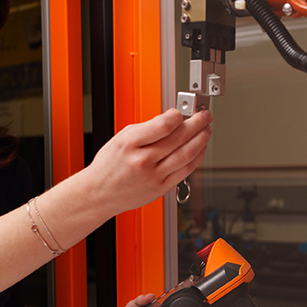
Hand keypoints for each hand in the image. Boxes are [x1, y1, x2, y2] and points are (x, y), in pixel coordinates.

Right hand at [79, 108, 211, 217]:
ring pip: (187, 154)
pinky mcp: (161, 188)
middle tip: (204, 116)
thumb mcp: (121, 139)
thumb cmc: (109, 166)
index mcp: (129, 143)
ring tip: (206, 130)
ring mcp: (153, 176)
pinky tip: (199, 148)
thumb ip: (146, 129)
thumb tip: (172, 120)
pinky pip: (185, 170)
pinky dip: (196, 157)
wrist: (99, 193)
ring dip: (201, 139)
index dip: (178, 116)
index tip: (181, 112)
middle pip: (179, 138)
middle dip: (197, 123)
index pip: (163, 125)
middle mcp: (142, 160)